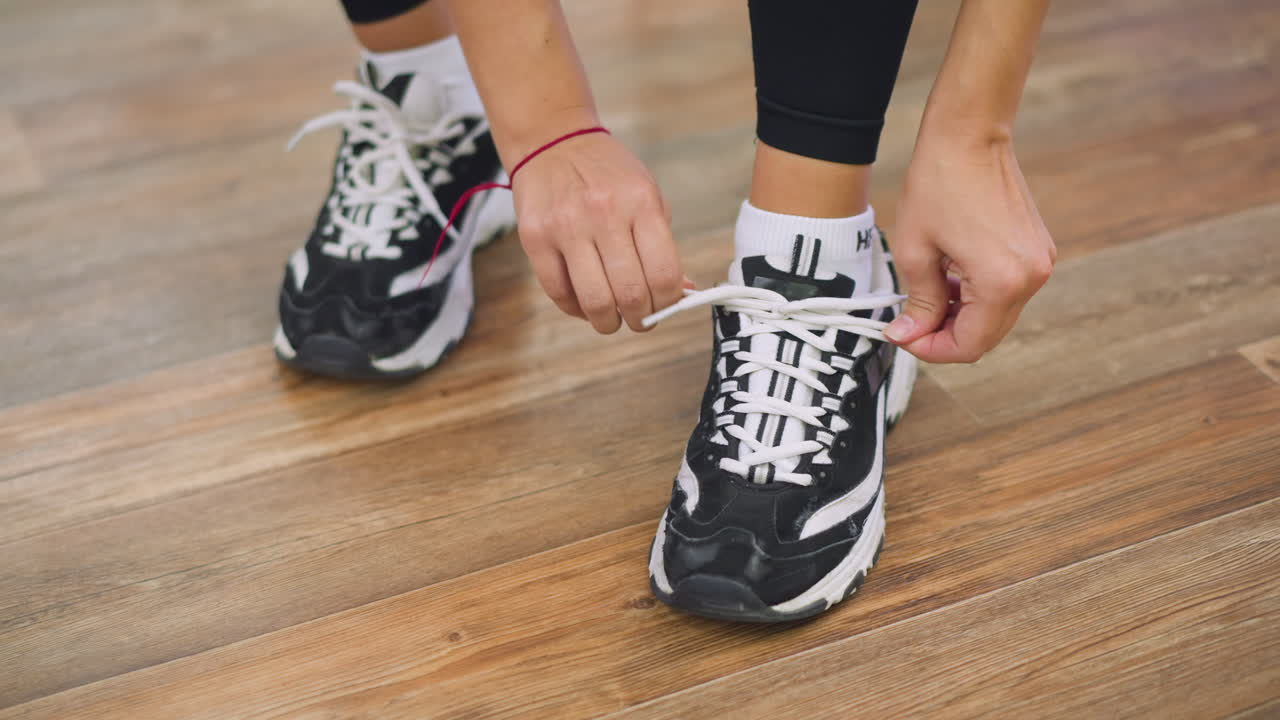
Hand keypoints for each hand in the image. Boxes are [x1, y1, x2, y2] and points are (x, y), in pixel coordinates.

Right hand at [511, 131, 684, 332]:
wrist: (553, 142)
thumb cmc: (606, 173)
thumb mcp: (647, 196)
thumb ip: (662, 244)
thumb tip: (681, 292)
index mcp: (641, 203)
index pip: (664, 273)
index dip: (668, 303)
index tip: (664, 308)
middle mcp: (603, 215)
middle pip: (630, 294)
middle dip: (640, 320)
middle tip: (639, 320)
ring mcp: (566, 228)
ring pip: (594, 301)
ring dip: (608, 322)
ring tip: (612, 318)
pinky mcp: (535, 239)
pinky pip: (558, 293)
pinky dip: (575, 309)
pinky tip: (584, 303)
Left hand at [884, 134, 1055, 362]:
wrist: (969, 135)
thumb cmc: (939, 184)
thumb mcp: (917, 251)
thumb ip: (919, 303)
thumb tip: (908, 336)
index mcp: (1003, 282)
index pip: (969, 345)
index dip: (932, 349)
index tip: (904, 337)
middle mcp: (1031, 277)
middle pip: (987, 335)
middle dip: (946, 336)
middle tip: (910, 323)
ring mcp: (1040, 263)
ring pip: (998, 316)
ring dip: (962, 316)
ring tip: (928, 295)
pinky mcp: (1039, 250)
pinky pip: (1008, 291)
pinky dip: (979, 296)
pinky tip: (952, 278)